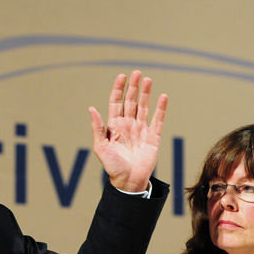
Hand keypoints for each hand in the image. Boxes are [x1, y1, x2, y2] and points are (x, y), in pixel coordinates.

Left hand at [89, 71, 167, 192]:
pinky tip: (162, 97)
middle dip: (133, 87)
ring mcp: (141, 130)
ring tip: (148, 79)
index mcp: (114, 126)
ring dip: (146, 93)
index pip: (116, 102)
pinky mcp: (153, 137)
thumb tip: (91, 109)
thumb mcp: (100, 147)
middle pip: (131, 101)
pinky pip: (158, 119)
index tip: (122, 76)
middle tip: (137, 72)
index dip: (118, 89)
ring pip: (144, 107)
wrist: (128, 181)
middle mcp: (128, 125)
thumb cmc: (112, 166)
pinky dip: (161, 108)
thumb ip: (97, 128)